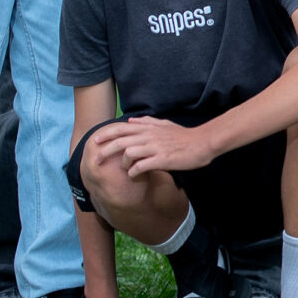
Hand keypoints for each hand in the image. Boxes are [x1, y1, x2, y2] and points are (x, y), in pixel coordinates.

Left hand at [86, 114, 217, 178]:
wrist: (203, 143)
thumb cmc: (184, 136)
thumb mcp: (165, 124)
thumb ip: (147, 122)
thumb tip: (131, 121)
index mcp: (148, 128)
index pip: (121, 129)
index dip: (106, 134)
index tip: (95, 141)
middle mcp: (149, 136)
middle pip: (119, 141)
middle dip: (105, 151)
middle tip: (97, 160)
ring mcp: (155, 148)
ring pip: (128, 154)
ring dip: (122, 164)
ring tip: (124, 169)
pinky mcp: (161, 160)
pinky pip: (140, 167)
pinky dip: (133, 173)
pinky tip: (135, 176)